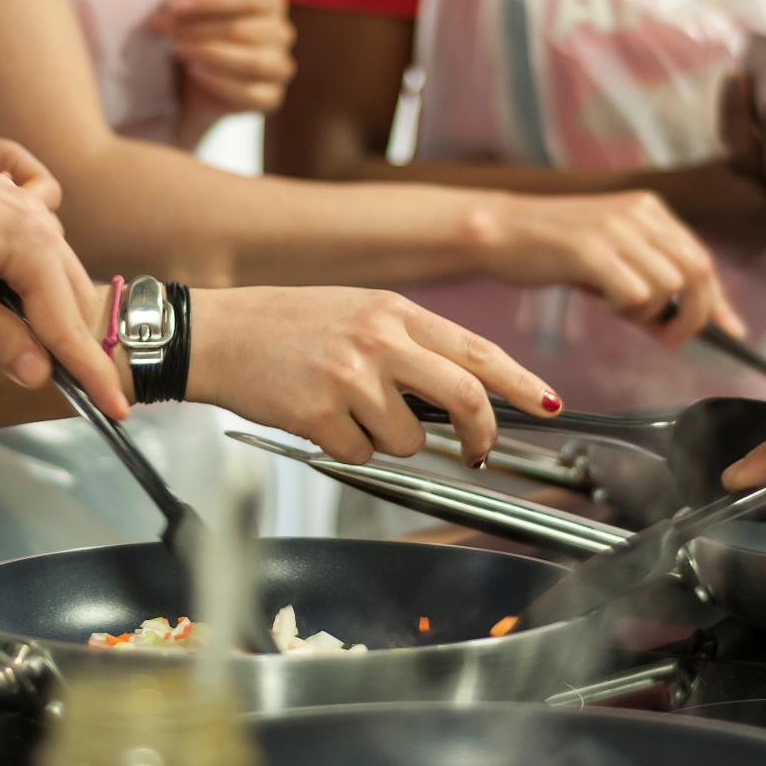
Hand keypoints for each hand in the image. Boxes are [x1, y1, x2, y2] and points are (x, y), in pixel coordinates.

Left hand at [0, 118, 126, 417]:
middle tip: (74, 391)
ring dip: (49, 313)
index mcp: (31, 244)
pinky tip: (0, 297)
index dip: (92, 373)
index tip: (118, 409)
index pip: (69, 326)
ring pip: (58, 275)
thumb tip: (38, 374)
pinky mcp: (7, 200)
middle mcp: (40, 220)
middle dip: (75, 345)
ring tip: (25, 347)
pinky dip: (34, 284)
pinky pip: (38, 252)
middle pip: (74, 299)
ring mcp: (25, 205)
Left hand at [147, 0, 296, 145]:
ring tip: (179, 51)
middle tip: (162, 27)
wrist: (197, 82)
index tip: (178, 5)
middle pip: (242, 30)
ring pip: (253, 62)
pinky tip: (196, 72)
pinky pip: (251, 93)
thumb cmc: (199, 34)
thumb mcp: (193, 11)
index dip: (213, 1)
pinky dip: (220, 83)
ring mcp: (280, 67)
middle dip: (197, 29)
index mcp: (269, 3)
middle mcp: (282, 33)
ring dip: (210, 55)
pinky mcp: (271, 97)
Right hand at [187, 286, 561, 465]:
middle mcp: (379, 339)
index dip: (521, 382)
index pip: (477, 349)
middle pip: (464, 398)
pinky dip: (344, 448)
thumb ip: (410, 344)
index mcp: (395, 311)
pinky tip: (316, 418)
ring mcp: (350, 377)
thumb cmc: (285, 325)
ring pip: (408, 439)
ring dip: (387, 440)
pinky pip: (359, 454)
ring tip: (347, 410)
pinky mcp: (319, 412)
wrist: (215, 333)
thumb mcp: (359, 312)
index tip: (550, 404)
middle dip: (480, 436)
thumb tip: (461, 393)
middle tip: (477, 452)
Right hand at [476, 192, 743, 347]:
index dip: (719, 301)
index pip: (701, 258)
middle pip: (697, 273)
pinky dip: (621, 308)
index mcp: (649, 209)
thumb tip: (682, 327)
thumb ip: (648, 286)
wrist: (499, 231)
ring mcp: (616, 228)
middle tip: (666, 339)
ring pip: (668, 286)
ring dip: (645, 311)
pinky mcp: (591, 248)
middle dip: (691, 317)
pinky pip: (636, 294)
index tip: (732, 331)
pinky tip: (595, 297)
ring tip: (611, 303)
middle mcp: (639, 213)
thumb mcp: (609, 260)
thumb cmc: (553, 251)